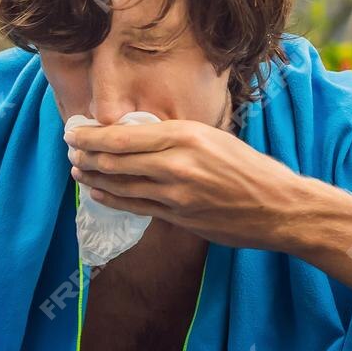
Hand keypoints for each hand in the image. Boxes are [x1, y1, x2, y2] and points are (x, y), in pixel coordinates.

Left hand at [64, 116, 306, 250]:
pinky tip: (97, 193)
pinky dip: (111, 199)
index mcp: (187, 136)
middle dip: (85, 156)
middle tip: (70, 151)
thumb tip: (139, 135)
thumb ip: (178, 138)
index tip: (75, 132)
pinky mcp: (178, 218)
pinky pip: (135, 206)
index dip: (91, 136)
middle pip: (114, 160)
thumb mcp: (216, 138)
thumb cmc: (252, 170)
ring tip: (77, 171)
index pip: (123, 135)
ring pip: (120, 185)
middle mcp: (177, 164)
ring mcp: (176, 195)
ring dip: (93, 178)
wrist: (280, 208)